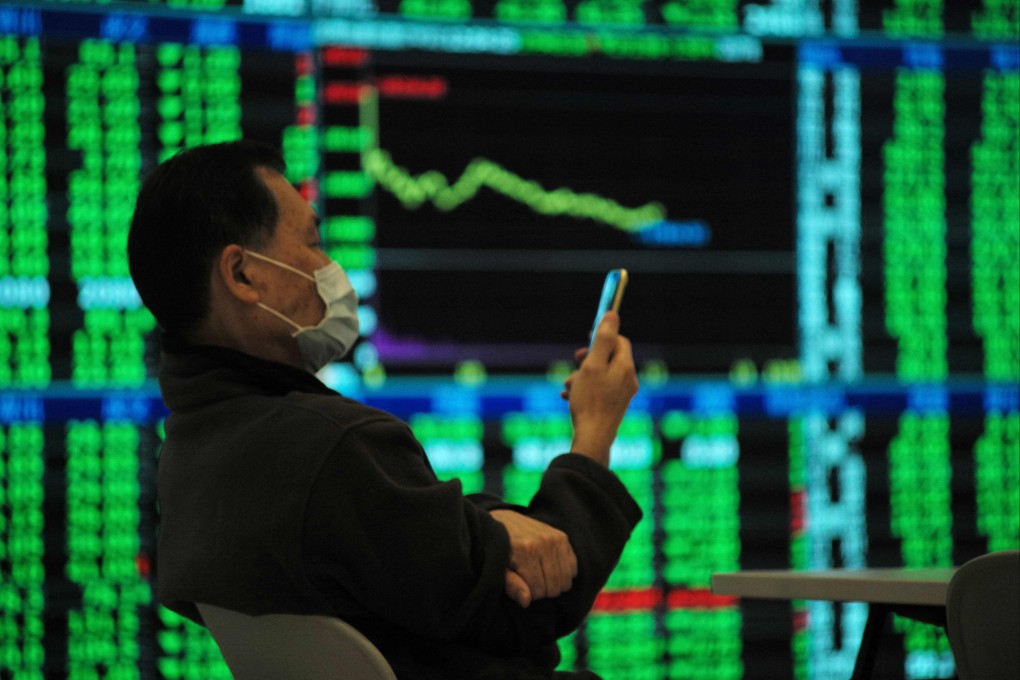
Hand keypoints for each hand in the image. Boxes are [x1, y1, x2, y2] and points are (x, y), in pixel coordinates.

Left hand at [490, 510, 577, 607]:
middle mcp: (543, 543)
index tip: (522, 587)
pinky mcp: (562, 536)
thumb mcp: (499, 569)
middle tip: (532, 583)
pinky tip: (551, 570)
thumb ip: (512, 585)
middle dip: (543, 591)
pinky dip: (565, 573)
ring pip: (566, 579)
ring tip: (541, 578)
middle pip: (554, 586)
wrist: (503, 521)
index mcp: (525, 552)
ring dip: (554, 584)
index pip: (538, 590)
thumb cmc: (500, 550)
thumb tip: (526, 600)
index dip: (530, 595)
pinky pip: (573, 566)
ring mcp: (555, 538)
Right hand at [564, 311, 637, 465]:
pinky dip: (584, 390)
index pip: (619, 341)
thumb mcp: (592, 365)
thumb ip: (603, 339)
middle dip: (588, 359)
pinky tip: (569, 398)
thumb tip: (612, 314)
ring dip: (582, 377)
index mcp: (625, 367)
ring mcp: (622, 395)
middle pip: (609, 358)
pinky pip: (599, 391)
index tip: (586, 341)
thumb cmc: (591, 401)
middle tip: (575, 362)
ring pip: (601, 376)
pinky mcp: (614, 407)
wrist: (594, 438)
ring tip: (568, 387)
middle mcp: (628, 380)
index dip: (602, 337)